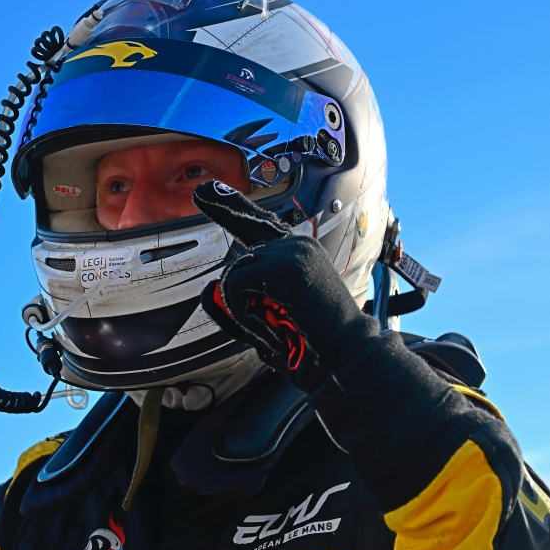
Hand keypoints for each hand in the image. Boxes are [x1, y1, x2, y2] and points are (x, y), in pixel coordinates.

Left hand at [193, 182, 375, 392]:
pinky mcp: (288, 264)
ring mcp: (293, 251)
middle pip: (243, 227)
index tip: (206, 192)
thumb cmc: (307, 347)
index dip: (231, 205)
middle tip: (204, 197)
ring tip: (269, 328)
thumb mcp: (261, 326)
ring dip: (241, 307)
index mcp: (295, 256)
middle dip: (224, 214)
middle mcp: (295, 247)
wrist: (344, 357)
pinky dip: (241, 311)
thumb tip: (207, 288)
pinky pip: (236, 284)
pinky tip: (264, 326)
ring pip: (235, 269)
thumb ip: (232, 307)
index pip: (259, 224)